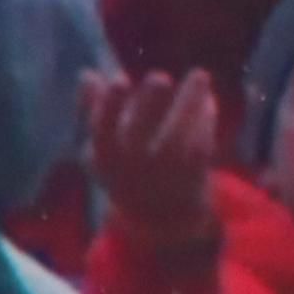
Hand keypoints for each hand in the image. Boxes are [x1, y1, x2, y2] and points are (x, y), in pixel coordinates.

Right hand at [85, 69, 221, 251]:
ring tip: (200, 74)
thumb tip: (87, 75)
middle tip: (160, 77)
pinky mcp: (192, 175)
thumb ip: (93, 110)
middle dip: (149, 105)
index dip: (109, 105)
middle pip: (140, 134)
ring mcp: (164, 174)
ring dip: (190, 103)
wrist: (160, 218)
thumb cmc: (126, 169)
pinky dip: (206, 119)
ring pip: (178, 137)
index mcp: (105, 156)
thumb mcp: (103, 145)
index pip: (102, 130)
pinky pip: (201, 144)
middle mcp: (133, 168)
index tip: (119, 78)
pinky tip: (207, 99)